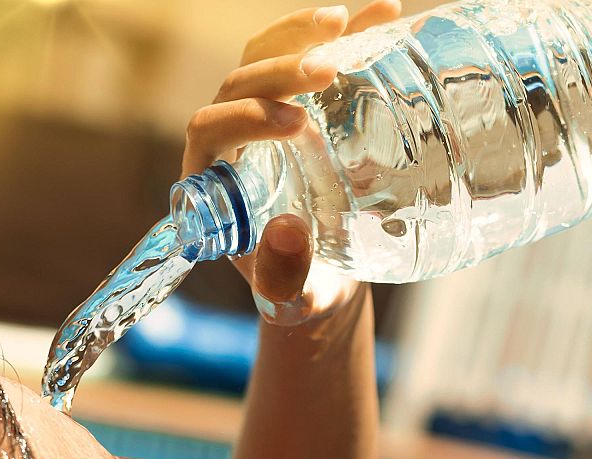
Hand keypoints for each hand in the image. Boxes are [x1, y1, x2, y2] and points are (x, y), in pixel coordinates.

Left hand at [181, 3, 400, 325]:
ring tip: (347, 23)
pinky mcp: (300, 100)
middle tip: (326, 71)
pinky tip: (385, 13)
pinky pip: (308, 51)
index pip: (206, 130)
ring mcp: (263, 112)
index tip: (295, 126)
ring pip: (264, 55)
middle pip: (236, 84)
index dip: (241, 120)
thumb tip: (285, 230)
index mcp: (212, 179)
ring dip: (301, 34)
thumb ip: (284, 277)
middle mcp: (230, 138)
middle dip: (278, 71)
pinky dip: (344, 30)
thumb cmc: (301, 288)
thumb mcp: (294, 297)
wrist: (326, 274)